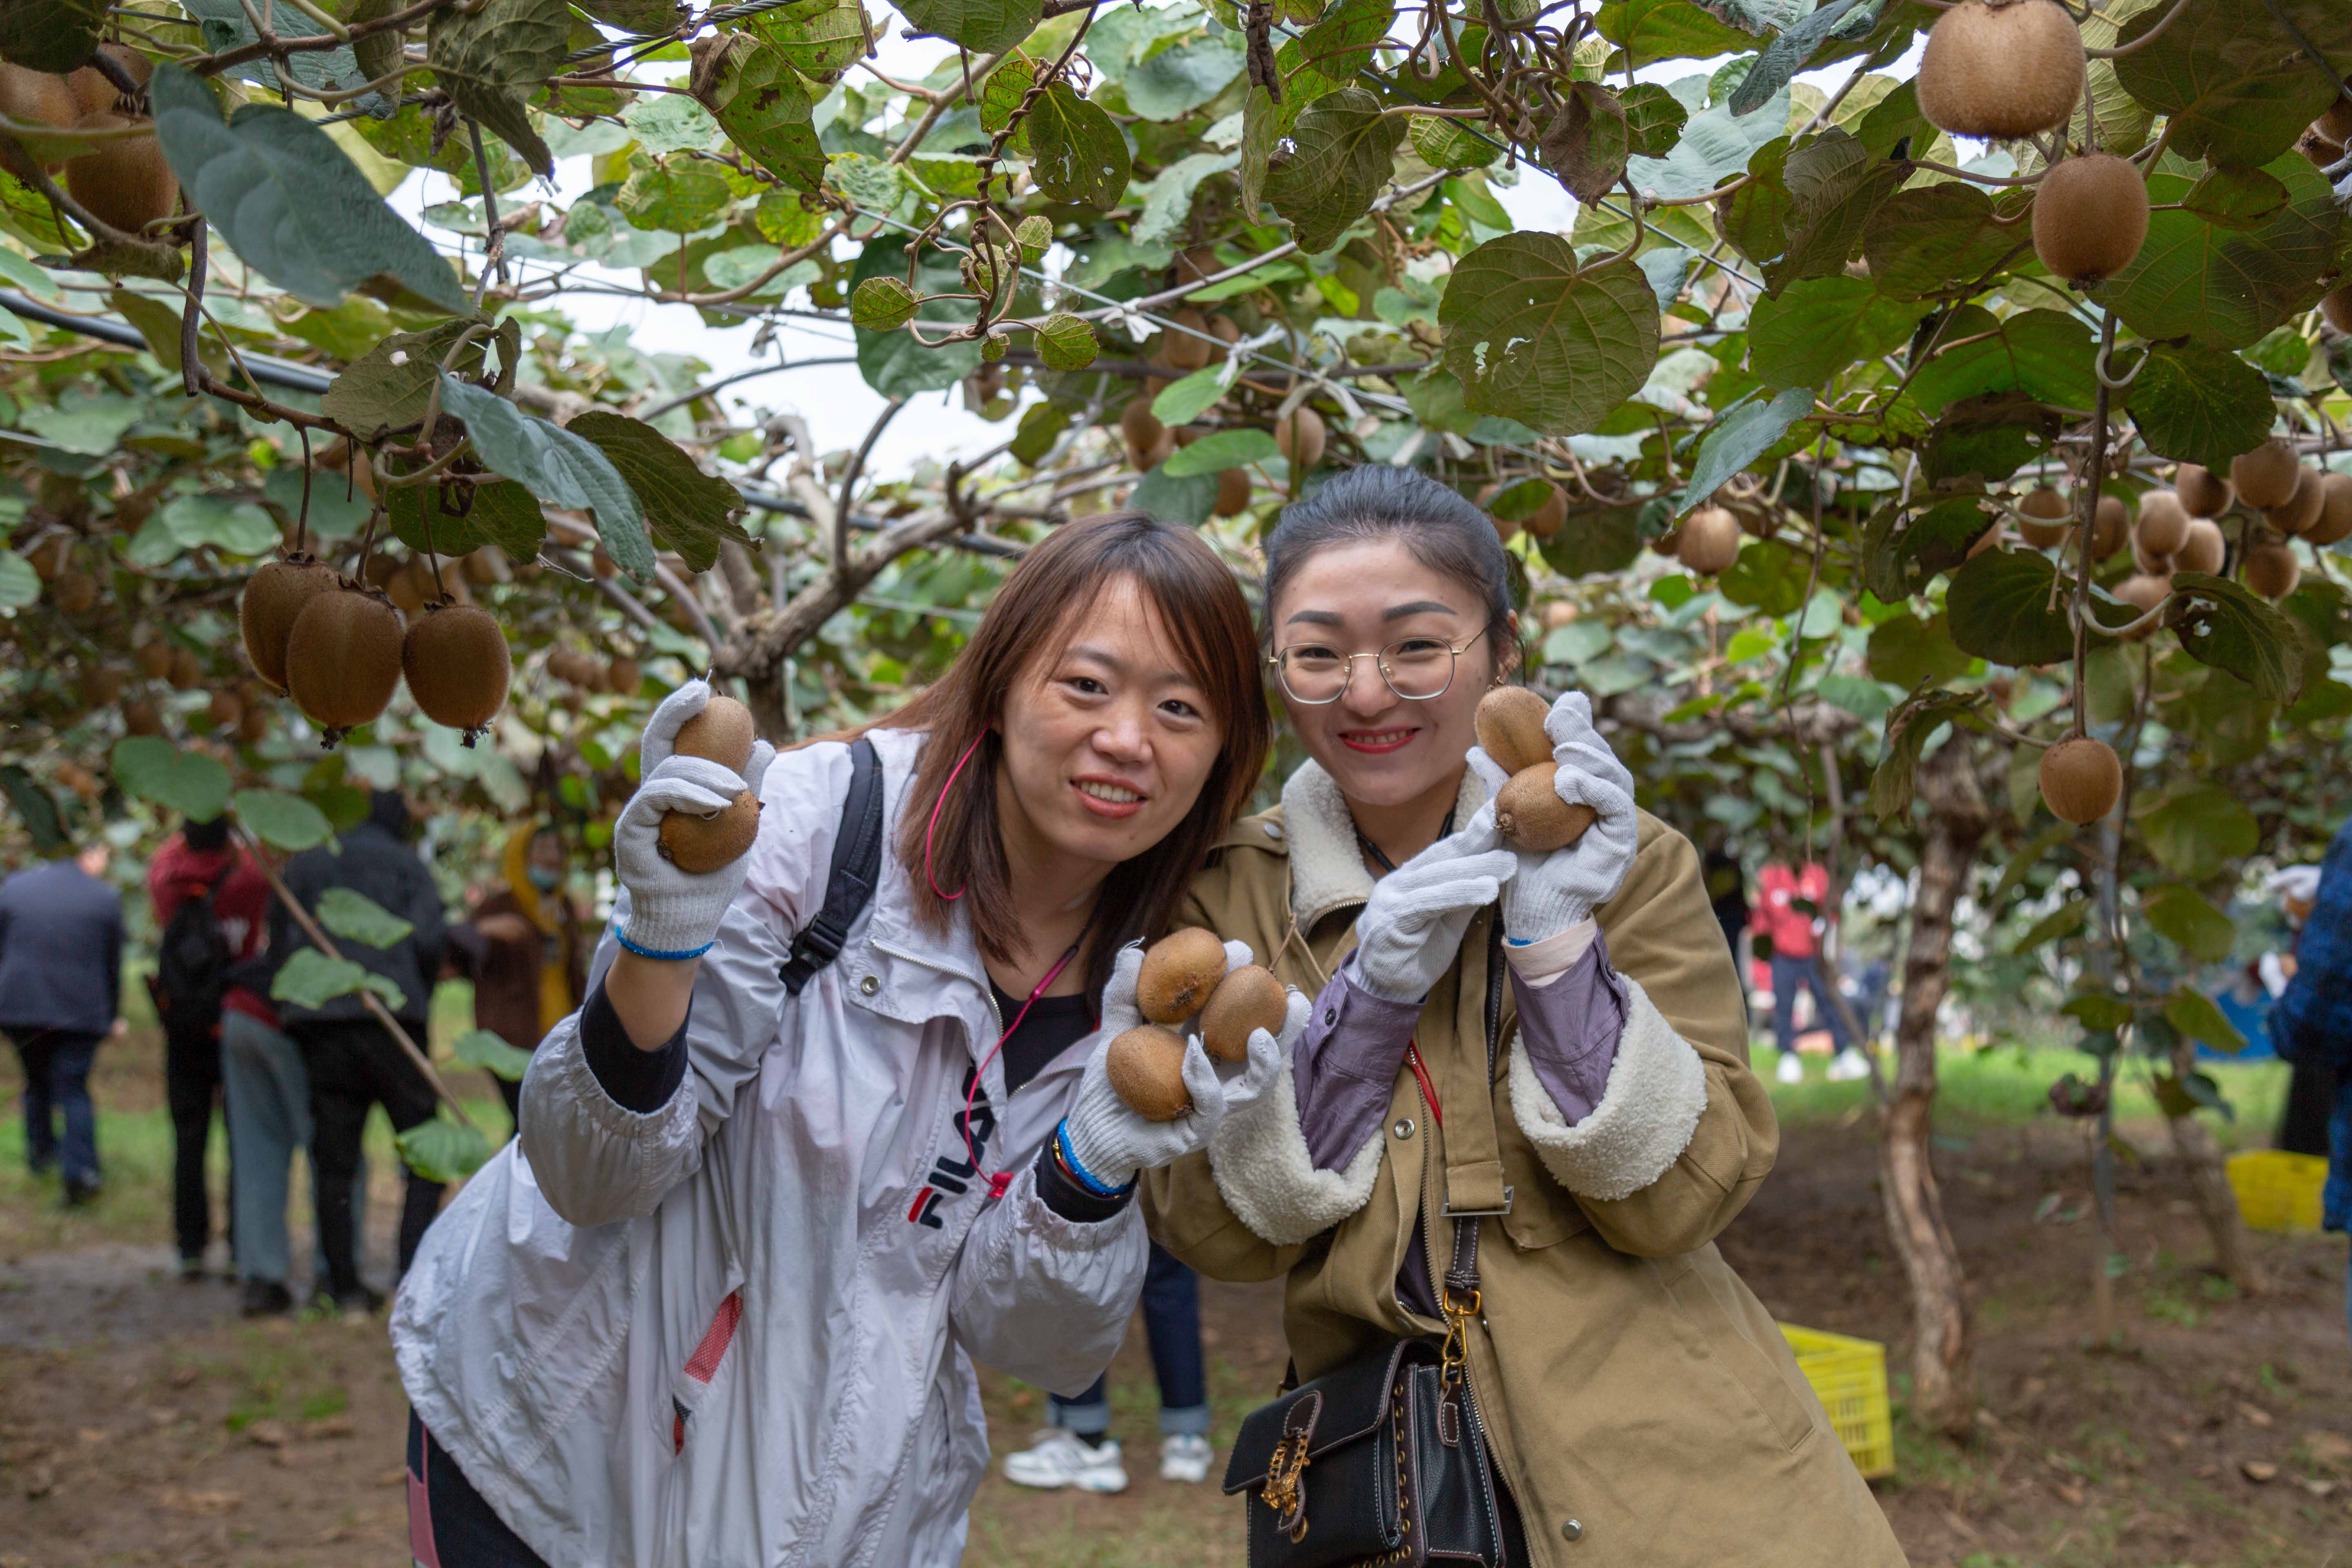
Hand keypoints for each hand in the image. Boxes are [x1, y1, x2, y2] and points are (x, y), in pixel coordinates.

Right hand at [613, 680, 774, 959]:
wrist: (690, 920)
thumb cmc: (713, 875)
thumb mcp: (741, 824)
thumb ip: (748, 787)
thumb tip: (764, 745)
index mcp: (674, 789)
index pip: (673, 741)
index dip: (680, 710)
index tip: (704, 690)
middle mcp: (651, 794)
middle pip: (655, 740)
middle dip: (674, 710)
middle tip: (703, 693)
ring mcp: (637, 812)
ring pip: (666, 770)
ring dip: (706, 772)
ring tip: (737, 791)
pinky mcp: (630, 831)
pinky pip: (656, 797)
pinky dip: (688, 794)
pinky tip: (718, 803)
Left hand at [1061, 941, 1306, 1187]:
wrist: (1091, 1131)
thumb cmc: (1111, 1082)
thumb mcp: (1117, 1031)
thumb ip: (1124, 995)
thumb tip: (1132, 953)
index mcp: (1207, 1046)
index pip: (1238, 1015)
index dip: (1246, 983)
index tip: (1238, 951)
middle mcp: (1219, 1075)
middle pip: (1267, 1050)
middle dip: (1286, 1022)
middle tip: (1288, 993)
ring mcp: (1212, 1104)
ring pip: (1257, 1086)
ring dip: (1267, 1059)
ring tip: (1260, 1034)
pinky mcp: (1195, 1130)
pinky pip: (1212, 1106)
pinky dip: (1205, 1078)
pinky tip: (1195, 1053)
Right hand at [1348, 825, 1517, 1001]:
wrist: (1384, 991)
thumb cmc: (1416, 954)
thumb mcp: (1448, 921)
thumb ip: (1464, 897)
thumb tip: (1494, 871)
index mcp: (1411, 878)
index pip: (1445, 850)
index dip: (1474, 832)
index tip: (1500, 814)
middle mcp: (1398, 883)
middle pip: (1442, 857)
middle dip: (1478, 842)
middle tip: (1512, 831)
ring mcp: (1390, 900)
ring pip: (1436, 877)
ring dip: (1474, 869)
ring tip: (1507, 865)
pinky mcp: (1390, 922)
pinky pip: (1427, 903)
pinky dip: (1458, 894)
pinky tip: (1486, 891)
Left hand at [1466, 690, 1638, 941]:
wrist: (1527, 913)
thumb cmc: (1518, 867)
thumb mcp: (1505, 815)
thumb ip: (1499, 783)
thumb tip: (1476, 748)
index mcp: (1582, 796)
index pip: (1585, 753)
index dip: (1576, 726)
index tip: (1556, 706)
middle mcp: (1604, 808)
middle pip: (1603, 760)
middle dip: (1584, 732)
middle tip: (1559, 716)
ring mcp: (1616, 828)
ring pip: (1616, 779)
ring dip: (1591, 756)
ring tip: (1563, 747)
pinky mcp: (1621, 847)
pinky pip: (1618, 810)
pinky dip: (1597, 790)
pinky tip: (1570, 779)